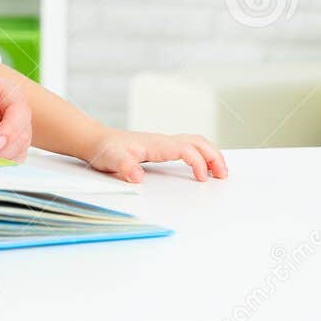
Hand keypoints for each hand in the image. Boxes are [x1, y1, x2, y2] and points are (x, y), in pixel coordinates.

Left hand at [82, 129, 227, 182]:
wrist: (97, 141)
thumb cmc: (105, 150)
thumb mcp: (111, 160)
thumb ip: (124, 167)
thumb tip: (137, 176)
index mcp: (156, 144)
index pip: (185, 149)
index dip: (198, 162)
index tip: (202, 179)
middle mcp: (163, 141)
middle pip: (197, 141)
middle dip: (214, 156)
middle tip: (224, 175)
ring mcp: (164, 144)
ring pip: (195, 142)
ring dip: (211, 155)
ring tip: (220, 173)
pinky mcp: (162, 149)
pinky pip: (189, 148)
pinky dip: (202, 156)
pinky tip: (203, 168)